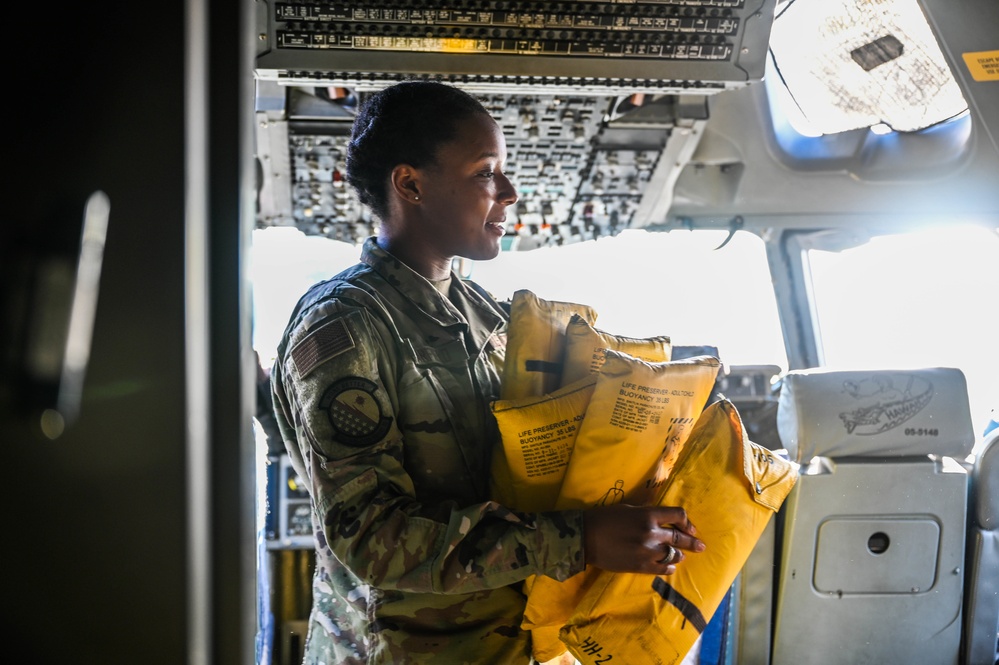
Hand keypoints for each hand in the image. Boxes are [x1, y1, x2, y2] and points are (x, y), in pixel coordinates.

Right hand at [582, 504, 704, 574]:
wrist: (586, 538)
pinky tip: (669, 567)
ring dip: (679, 554)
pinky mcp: (641, 566)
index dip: (687, 522)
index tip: (690, 527)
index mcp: (648, 515)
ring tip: (681, 556)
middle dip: (692, 542)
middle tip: (701, 546)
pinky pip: (663, 568)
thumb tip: (660, 515)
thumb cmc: (604, 518)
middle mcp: (652, 533)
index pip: (678, 515)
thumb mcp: (627, 508)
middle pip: (679, 537)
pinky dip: (669, 567)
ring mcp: (647, 551)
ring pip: (673, 554)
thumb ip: (646, 512)